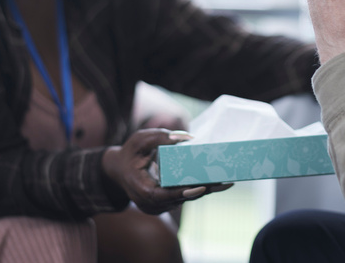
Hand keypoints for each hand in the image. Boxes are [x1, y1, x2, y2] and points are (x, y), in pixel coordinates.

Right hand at [102, 129, 231, 214]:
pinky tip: (215, 181)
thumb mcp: (140, 139)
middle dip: (204, 190)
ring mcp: (156, 207)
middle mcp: (150, 203)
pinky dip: (197, 189)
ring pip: (184, 199)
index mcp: (141, 189)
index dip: (183, 192)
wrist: (118, 170)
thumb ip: (160, 136)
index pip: (165, 195)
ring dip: (204, 190)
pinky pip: (183, 197)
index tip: (201, 187)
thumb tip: (186, 138)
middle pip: (181, 199)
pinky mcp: (163, 205)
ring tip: (226, 180)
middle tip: (226, 181)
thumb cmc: (129, 153)